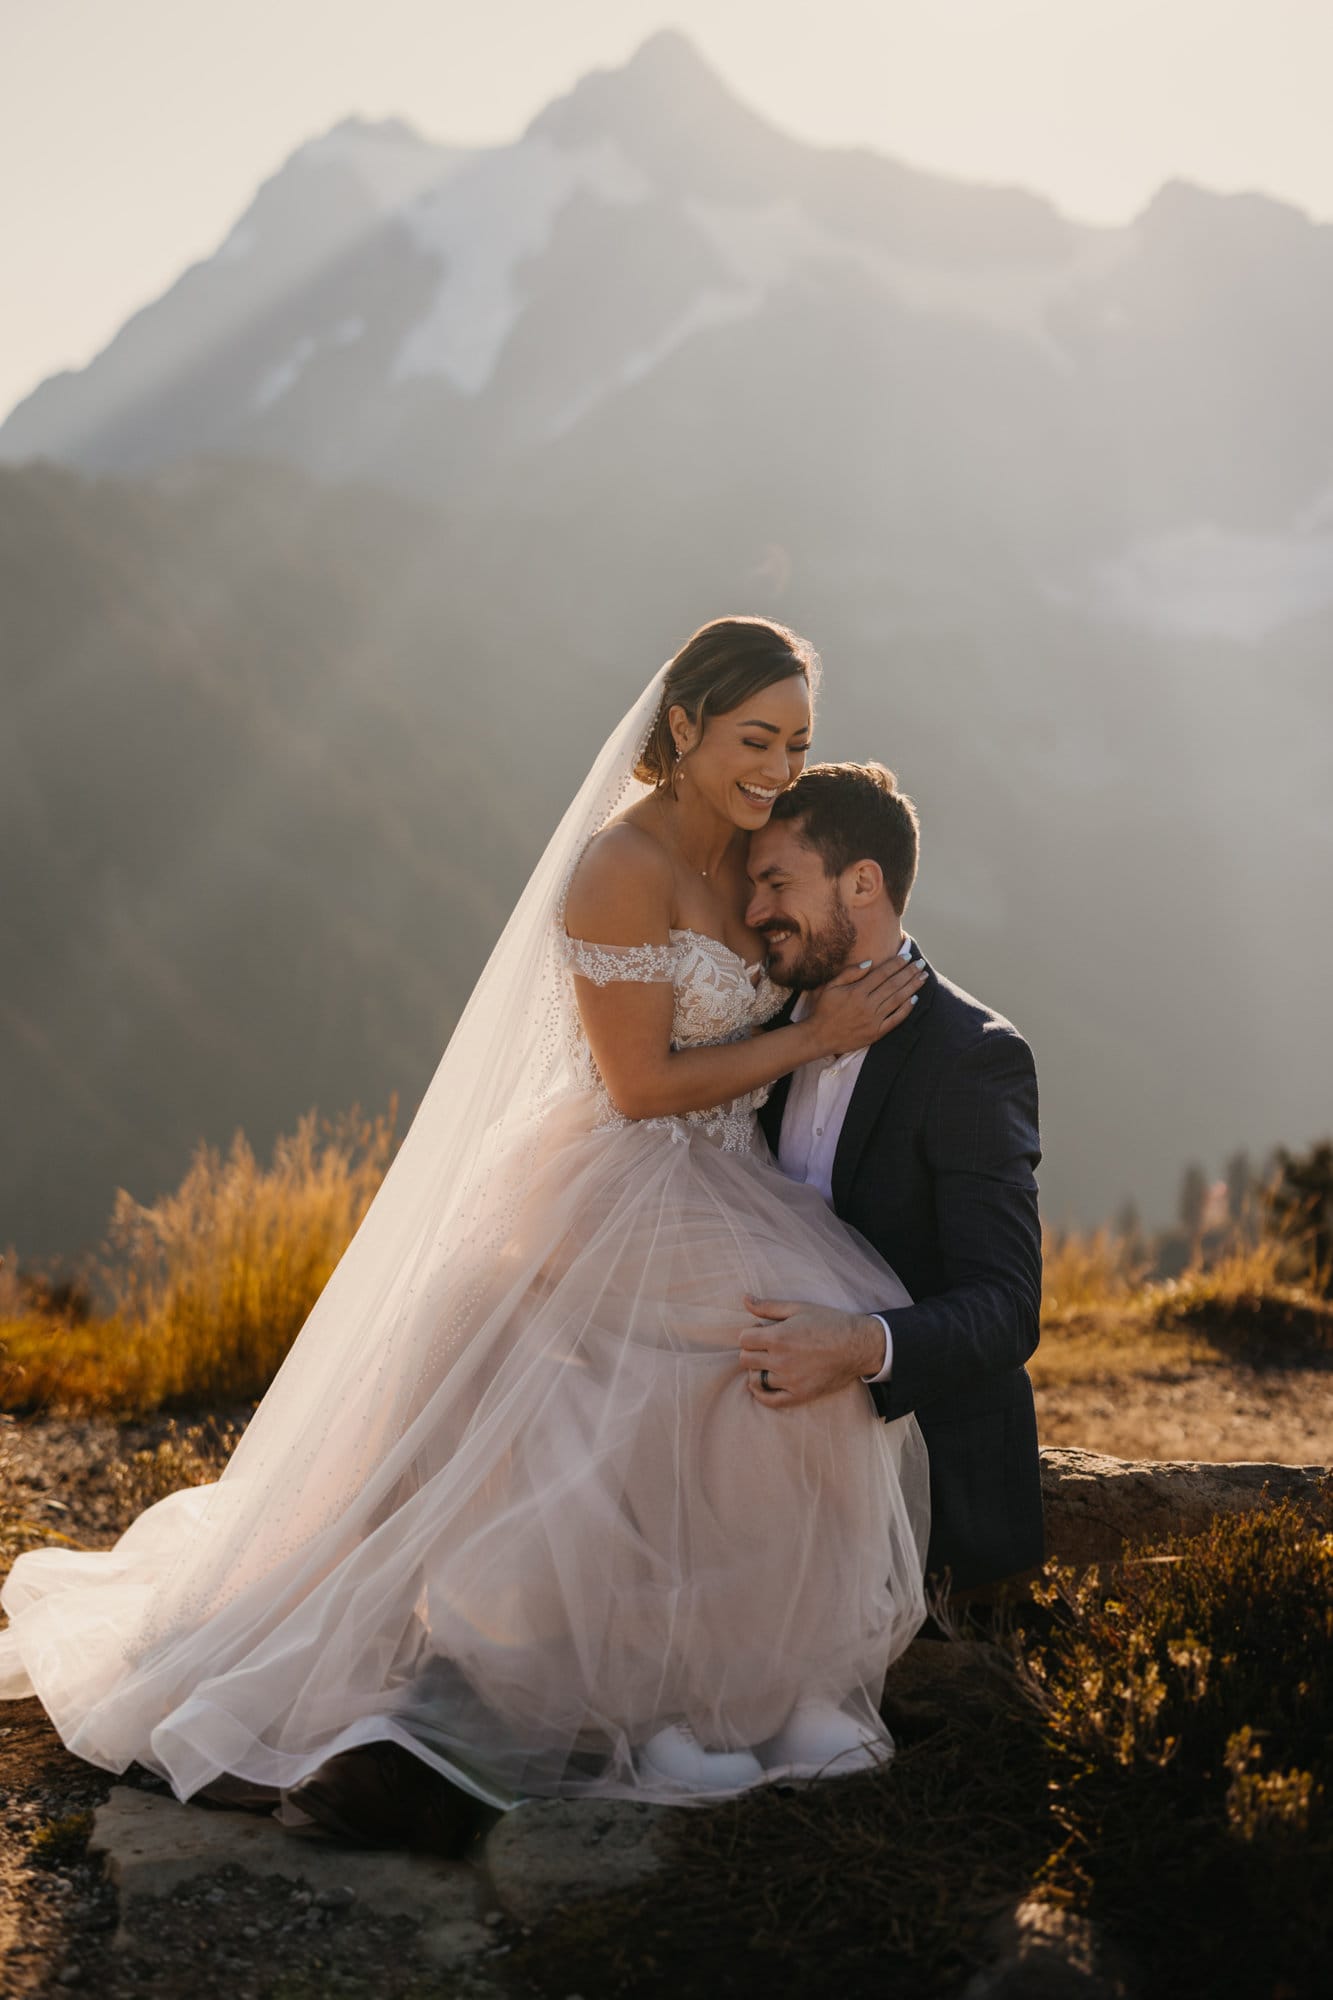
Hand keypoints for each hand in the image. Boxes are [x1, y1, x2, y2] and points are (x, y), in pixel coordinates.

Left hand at [739, 1298, 885, 1408]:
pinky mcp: (799, 1395)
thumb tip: (745, 1299)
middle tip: (766, 1346)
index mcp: (778, 1337)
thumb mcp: (799, 1308)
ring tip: (769, 1362)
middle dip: (752, 1351)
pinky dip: (761, 1393)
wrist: (857, 1346)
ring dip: (758, 1370)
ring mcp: (790, 1380)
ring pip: (755, 1380)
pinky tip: (764, 1383)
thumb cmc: (829, 1323)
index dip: (751, 1333)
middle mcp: (781, 1361)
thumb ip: (768, 1306)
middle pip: (746, 1360)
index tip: (762, 1331)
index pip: (744, 1340)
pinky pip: (769, 1400)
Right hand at [802, 954, 925, 1060]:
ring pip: (898, 1000)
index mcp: (856, 991)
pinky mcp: (876, 1032)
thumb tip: (870, 962)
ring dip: (912, 987)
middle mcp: (867, 1005)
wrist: (819, 1037)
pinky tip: (915, 999)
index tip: (907, 956)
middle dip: (909, 972)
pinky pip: (896, 1019)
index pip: (882, 974)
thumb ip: (850, 973)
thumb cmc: (823, 1010)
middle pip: (893, 985)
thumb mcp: (830, 987)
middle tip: (921, 963)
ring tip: (923, 977)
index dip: (896, 964)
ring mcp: (873, 1019)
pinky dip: (906, 1009)